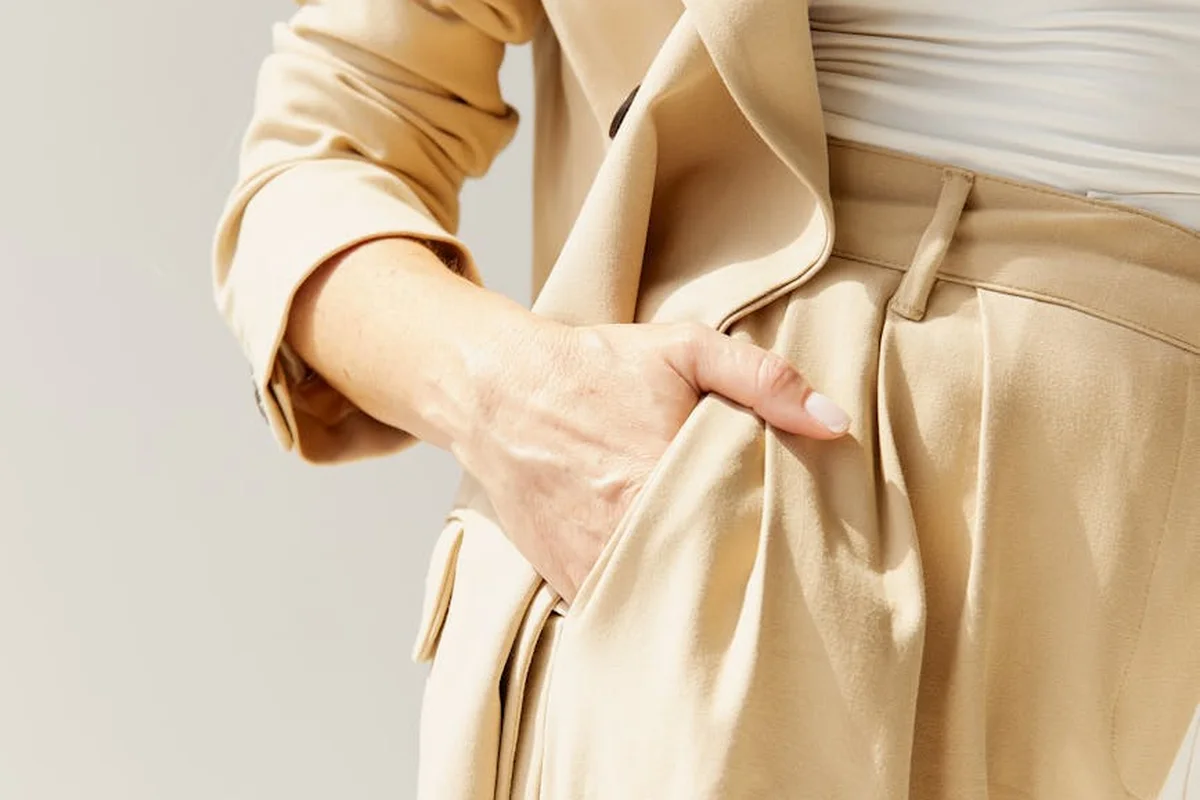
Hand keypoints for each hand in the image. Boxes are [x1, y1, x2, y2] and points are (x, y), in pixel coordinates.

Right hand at [450, 320, 850, 603]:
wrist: (498, 390)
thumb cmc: (595, 366)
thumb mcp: (686, 349)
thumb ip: (765, 380)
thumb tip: (834, 424)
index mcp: (668, 474)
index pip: (749, 531)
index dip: (777, 539)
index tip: (797, 537)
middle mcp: (631, 528)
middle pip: (711, 575)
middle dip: (738, 573)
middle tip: (762, 565)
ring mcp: (596, 560)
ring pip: (665, 603)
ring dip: (693, 597)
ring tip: (720, 586)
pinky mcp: (567, 577)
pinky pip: (619, 610)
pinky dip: (646, 606)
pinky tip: (669, 593)